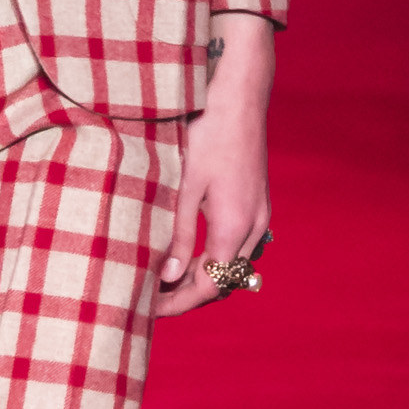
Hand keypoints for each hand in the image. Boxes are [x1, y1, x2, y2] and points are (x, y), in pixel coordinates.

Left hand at [154, 13, 273, 321]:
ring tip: (163, 282)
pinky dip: (214, 259)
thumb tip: (166, 278)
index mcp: (233, 226)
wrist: (240, 96)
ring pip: (232, 267)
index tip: (148, 312)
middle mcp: (254, 227)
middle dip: (187, 296)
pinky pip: (238, 248)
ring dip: (202, 279)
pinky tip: (188, 255)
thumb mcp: (184, 186)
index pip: (208, 286)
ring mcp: (260, 216)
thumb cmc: (207, 134)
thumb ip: (178, 235)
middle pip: (223, 283)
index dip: (178, 304)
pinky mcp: (257, 205)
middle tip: (149, 301)